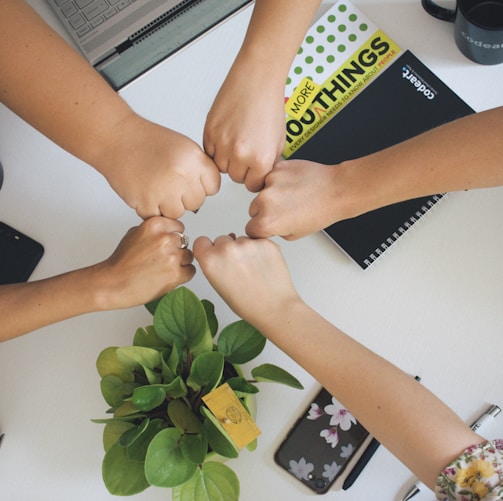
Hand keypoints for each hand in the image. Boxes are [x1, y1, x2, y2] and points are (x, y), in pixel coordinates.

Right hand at [96, 217, 194, 308]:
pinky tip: (167, 276)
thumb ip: (154, 230)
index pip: (179, 227)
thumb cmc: (121, 262)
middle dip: (176, 250)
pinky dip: (183, 275)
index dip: (173, 237)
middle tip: (162, 259)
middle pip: (185, 242)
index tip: (166, 245)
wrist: (113, 284)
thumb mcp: (134, 233)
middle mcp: (165, 238)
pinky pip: (190, 271)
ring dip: (181, 263)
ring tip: (163, 269)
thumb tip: (169, 230)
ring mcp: (172, 256)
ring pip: (189, 256)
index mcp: (155, 225)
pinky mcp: (176, 274)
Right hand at [99, 116, 220, 218]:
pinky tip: (146, 191)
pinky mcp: (146, 203)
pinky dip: (151, 208)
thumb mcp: (184, 147)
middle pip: (197, 202)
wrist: (117, 138)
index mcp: (194, 159)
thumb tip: (208, 190)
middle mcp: (181, 175)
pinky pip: (158, 217)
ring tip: (157, 187)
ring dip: (168, 205)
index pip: (213, 187)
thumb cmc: (148, 141)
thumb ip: (199, 168)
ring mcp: (164, 191)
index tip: (191, 181)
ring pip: (178, 213)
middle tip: (170, 183)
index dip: (201, 185)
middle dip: (185, 196)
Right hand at [193, 235, 298, 325]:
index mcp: (210, 260)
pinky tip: (264, 266)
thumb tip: (218, 249)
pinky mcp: (265, 242)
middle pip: (222, 239)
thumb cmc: (247, 303)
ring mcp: (247, 243)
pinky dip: (260, 250)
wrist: (274, 307)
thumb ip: (214, 264)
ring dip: (245, 249)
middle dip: (228, 250)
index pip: (201, 241)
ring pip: (241, 239)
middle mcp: (226, 248)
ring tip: (253, 270)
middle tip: (238, 268)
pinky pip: (258, 241)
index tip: (214, 254)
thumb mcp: (218, 285)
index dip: (208, 248)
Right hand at [203, 58, 284, 191]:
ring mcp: (223, 143)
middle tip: (246, 152)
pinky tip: (227, 135)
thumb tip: (260, 177)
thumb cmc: (269, 104)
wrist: (257, 79)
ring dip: (227, 159)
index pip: (253, 185)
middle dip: (241, 168)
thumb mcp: (279, 141)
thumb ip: (269, 163)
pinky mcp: (209, 132)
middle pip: (236, 178)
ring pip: (221, 167)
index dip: (254, 177)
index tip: (254, 170)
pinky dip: (216, 148)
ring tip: (236, 142)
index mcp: (261, 159)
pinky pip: (209, 152)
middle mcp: (240, 154)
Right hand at [246, 159, 348, 239]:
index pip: (251, 229)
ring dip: (271, 195)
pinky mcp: (277, 168)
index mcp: (267, 222)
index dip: (261, 229)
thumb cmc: (321, 212)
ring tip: (292, 197)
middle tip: (284, 211)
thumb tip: (266, 226)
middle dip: (265, 211)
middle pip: (253, 209)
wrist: (336, 189)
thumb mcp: (294, 234)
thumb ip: (274, 231)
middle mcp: (265, 201)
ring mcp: (270, 182)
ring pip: (261, 192)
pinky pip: (271, 177)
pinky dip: (279, 181)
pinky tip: (293, 185)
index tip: (268, 226)